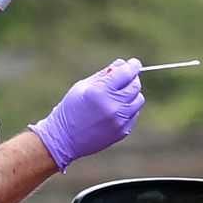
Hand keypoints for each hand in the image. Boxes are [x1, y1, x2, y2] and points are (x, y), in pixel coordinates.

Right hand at [29, 58, 144, 171]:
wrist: (64, 139)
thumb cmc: (70, 109)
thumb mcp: (82, 87)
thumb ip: (103, 74)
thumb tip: (121, 64)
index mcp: (100, 92)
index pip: (126, 73)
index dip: (132, 65)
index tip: (134, 63)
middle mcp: (113, 106)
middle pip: (135, 86)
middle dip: (132, 78)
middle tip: (125, 77)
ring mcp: (119, 120)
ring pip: (138, 100)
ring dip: (131, 94)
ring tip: (118, 95)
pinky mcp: (122, 131)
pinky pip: (134, 114)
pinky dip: (128, 108)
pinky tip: (115, 109)